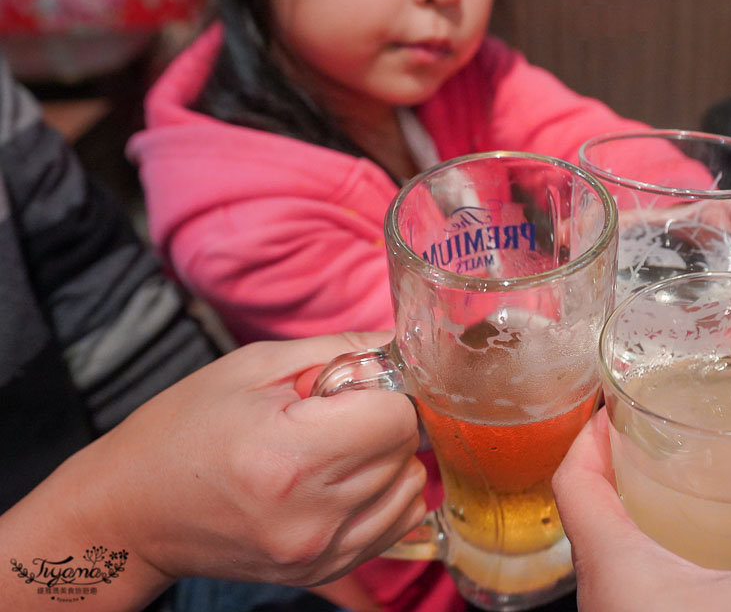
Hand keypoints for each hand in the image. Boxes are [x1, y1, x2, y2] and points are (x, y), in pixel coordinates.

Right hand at [76, 332, 424, 588]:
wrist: (134, 513)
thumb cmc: (184, 430)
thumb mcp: (254, 368)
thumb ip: (340, 351)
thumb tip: (403, 344)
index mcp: (288, 458)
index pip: (396, 416)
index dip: (382, 389)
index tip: (352, 385)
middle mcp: (311, 515)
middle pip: (406, 449)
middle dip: (383, 419)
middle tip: (333, 414)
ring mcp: (320, 552)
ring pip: (411, 486)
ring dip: (389, 458)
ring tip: (335, 447)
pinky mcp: (324, 570)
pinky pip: (397, 521)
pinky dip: (386, 492)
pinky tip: (343, 478)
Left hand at [553, 409, 730, 611]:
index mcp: (610, 558)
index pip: (570, 477)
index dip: (585, 434)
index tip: (612, 402)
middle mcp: (603, 584)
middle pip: (588, 506)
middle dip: (616, 465)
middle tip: (657, 436)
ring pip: (611, 545)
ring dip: (637, 511)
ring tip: (681, 484)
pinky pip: (636, 580)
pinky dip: (658, 553)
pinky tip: (702, 559)